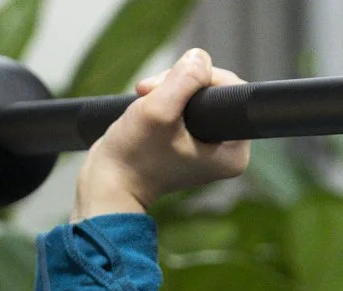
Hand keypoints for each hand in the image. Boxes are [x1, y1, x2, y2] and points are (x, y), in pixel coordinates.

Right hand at [73, 49, 249, 219]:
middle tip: (149, 94)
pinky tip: (148, 107)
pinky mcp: (193, 140)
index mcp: (234, 153)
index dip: (198, 78)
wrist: (108, 181)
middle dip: (179, 84)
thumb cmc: (133, 156)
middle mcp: (228, 150)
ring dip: (168, 88)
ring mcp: (211, 145)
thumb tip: (200, 57)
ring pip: (197, 92)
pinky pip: (187, 102)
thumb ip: (183, 79)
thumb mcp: (158, 111)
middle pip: (212, 88)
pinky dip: (166, 98)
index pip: (230, 89)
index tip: (169, 90)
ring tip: (144, 101)